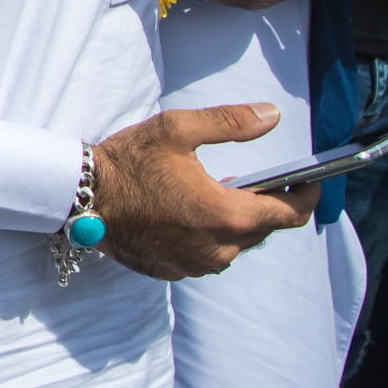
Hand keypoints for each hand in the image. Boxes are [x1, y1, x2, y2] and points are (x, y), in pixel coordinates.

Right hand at [93, 103, 317, 279]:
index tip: (308, 182)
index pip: (289, 213)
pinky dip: (206, 236)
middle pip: (263, 230)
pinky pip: (206, 255)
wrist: (78, 197)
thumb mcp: (177, 130)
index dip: (306, 196)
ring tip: (213, 195)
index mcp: (228, 215)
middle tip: (252, 182)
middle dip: (264, 205)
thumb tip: (273, 116)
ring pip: (234, 245)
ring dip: (233, 222)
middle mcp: (219, 249)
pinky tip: (187, 214)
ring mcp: (195, 265)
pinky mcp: (173, 271)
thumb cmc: (127, 163)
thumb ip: (231, 123)